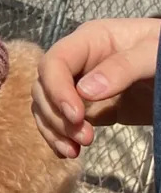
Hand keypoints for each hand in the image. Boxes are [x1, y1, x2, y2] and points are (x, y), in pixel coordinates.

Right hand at [32, 18, 160, 158]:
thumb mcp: (154, 53)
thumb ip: (124, 67)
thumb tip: (86, 92)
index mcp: (89, 41)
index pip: (55, 62)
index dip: (57, 89)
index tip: (76, 116)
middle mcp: (78, 63)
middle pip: (44, 87)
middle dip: (56, 115)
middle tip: (84, 137)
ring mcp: (81, 86)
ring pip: (45, 106)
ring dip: (54, 130)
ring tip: (75, 150)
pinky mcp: (90, 108)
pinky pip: (61, 121)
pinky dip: (58, 137)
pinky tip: (69, 151)